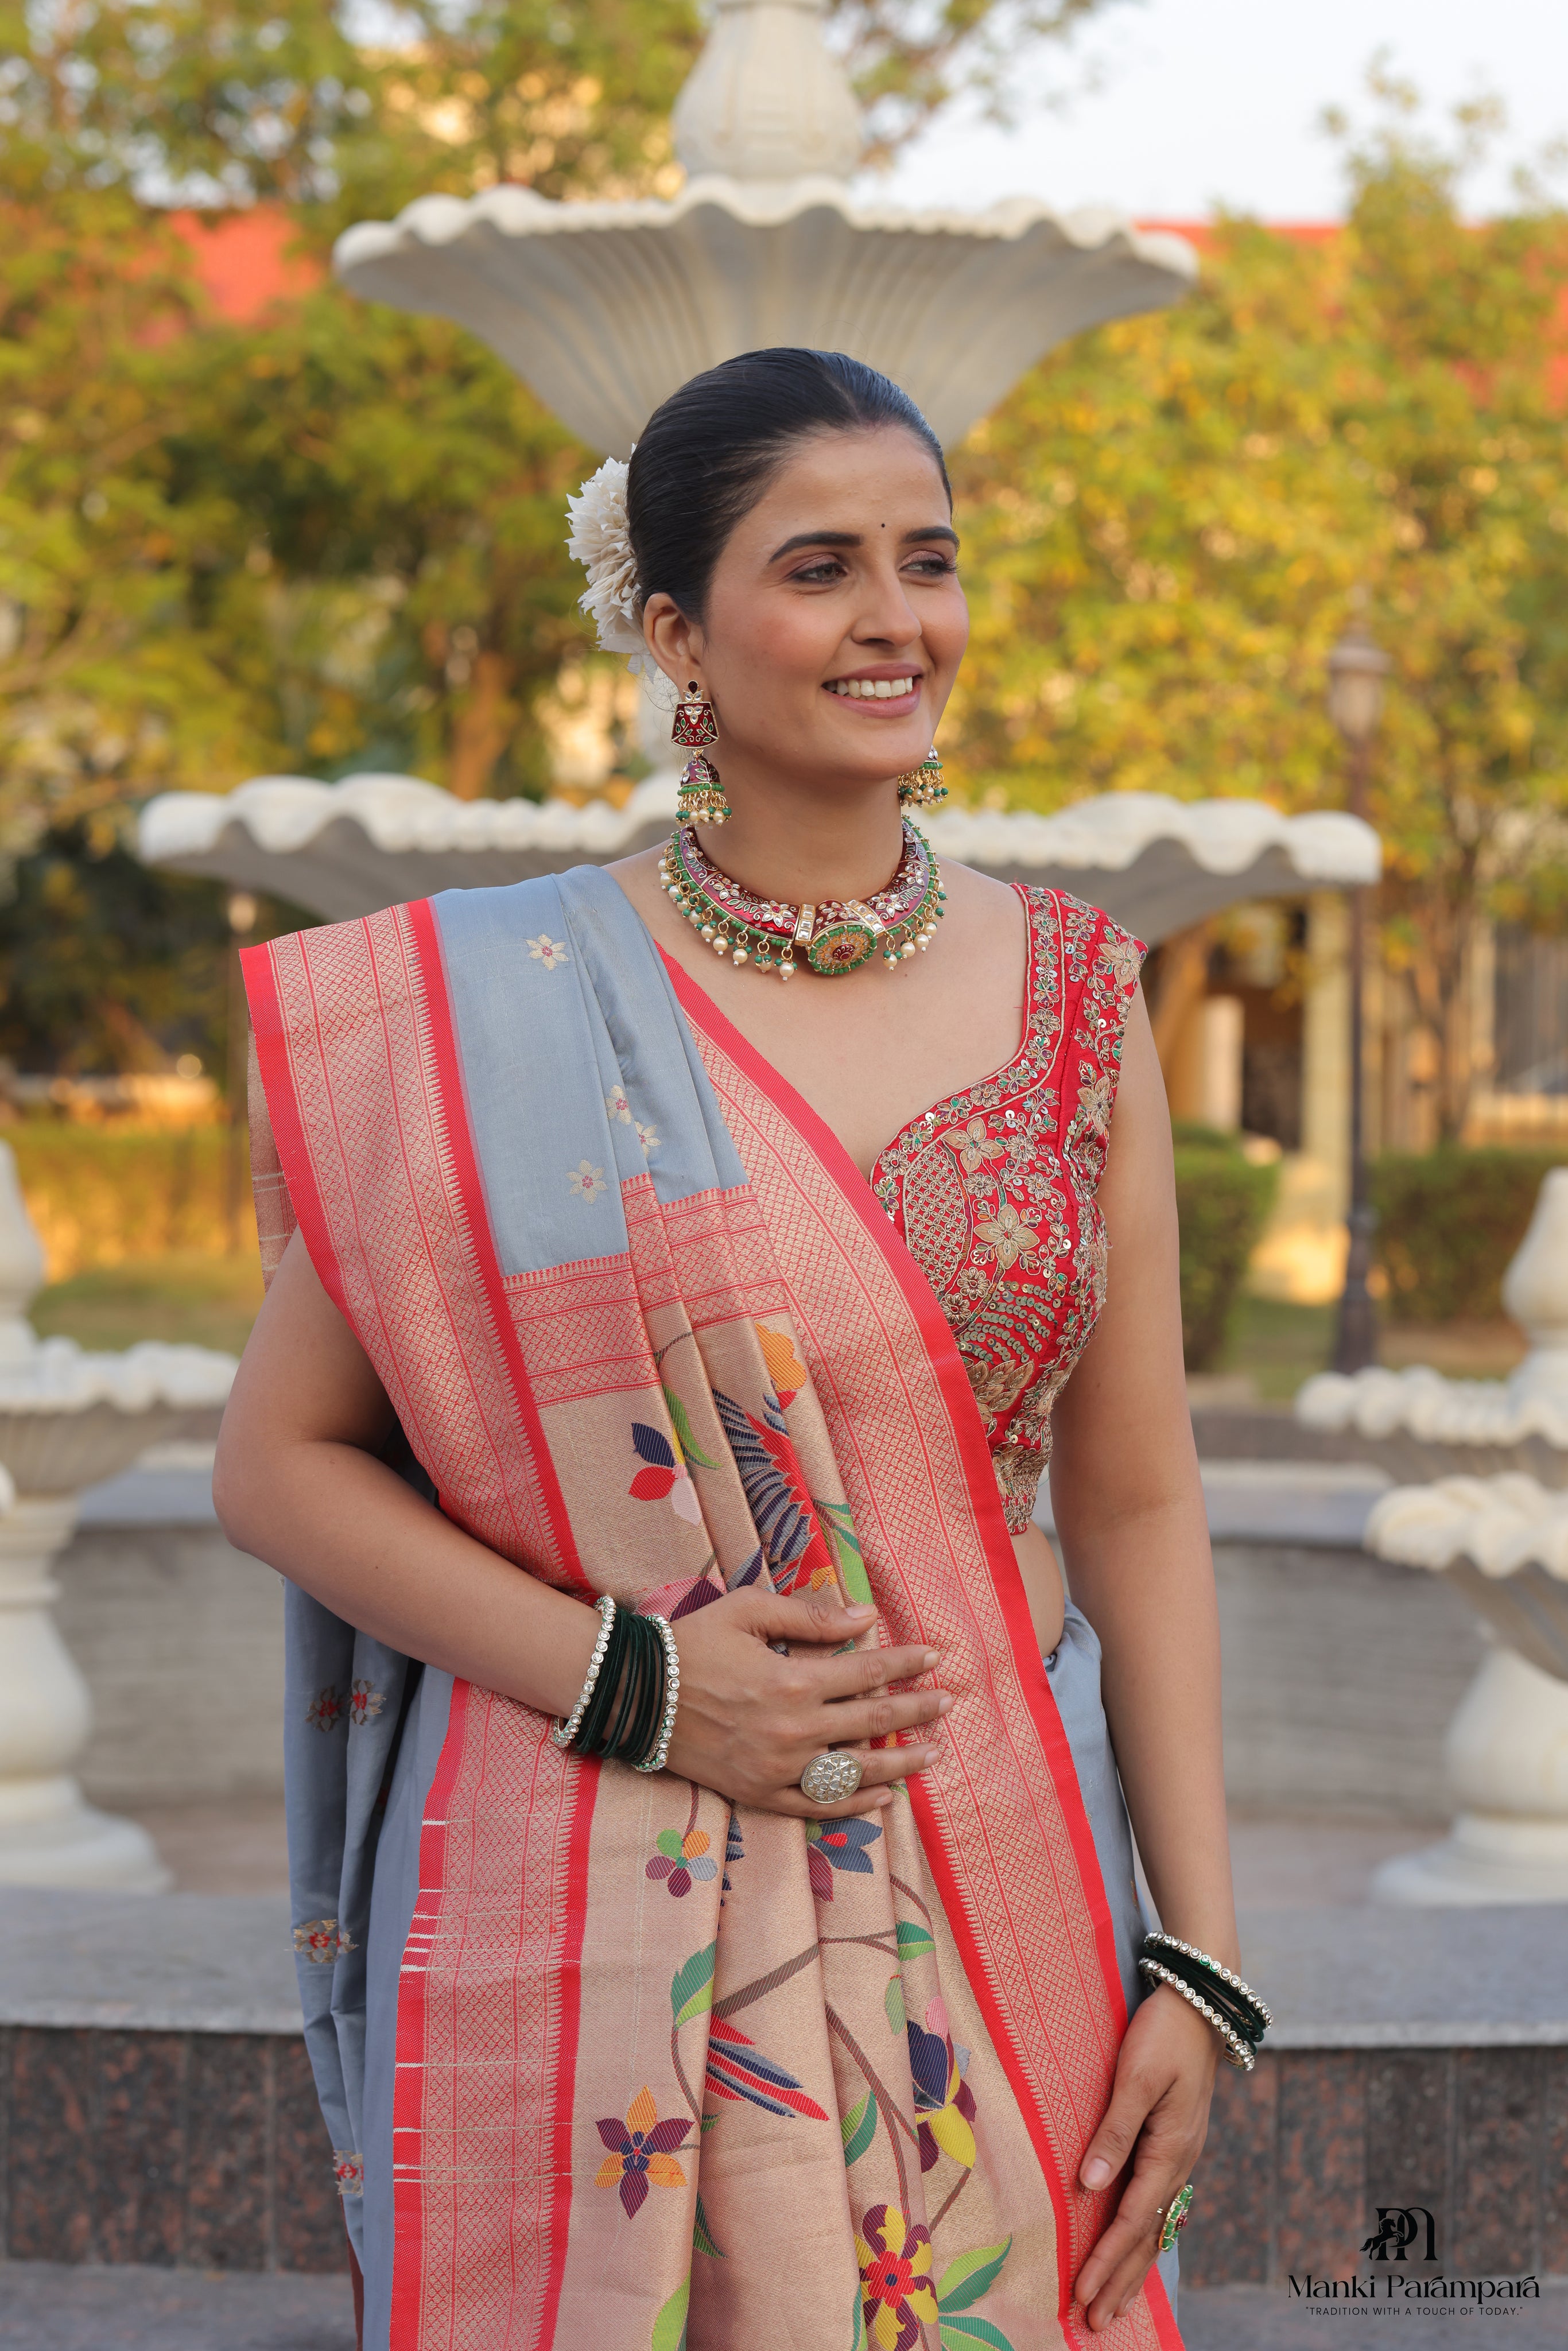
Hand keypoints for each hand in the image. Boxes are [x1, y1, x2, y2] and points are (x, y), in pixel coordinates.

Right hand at [662, 1589, 949, 1815]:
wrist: (637, 1694)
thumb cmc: (693, 1642)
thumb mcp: (748, 1611)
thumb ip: (810, 1616)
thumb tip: (865, 1616)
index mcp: (793, 1680)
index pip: (867, 1672)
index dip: (905, 1664)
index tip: (935, 1658)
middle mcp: (794, 1729)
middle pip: (872, 1724)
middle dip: (915, 1712)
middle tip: (947, 1705)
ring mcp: (777, 1768)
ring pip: (854, 1773)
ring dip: (899, 1764)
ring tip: (932, 1755)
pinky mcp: (758, 1793)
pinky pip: (816, 1807)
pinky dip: (854, 1806)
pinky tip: (883, 1799)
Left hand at [1072, 1983, 1216, 2331]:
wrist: (1201, 2002)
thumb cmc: (1164, 2034)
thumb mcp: (1136, 2077)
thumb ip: (1114, 2131)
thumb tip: (1089, 2184)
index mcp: (1170, 2152)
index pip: (1132, 2221)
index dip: (1105, 2261)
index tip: (1082, 2294)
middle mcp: (1179, 2163)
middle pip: (1147, 2236)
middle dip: (1118, 2280)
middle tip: (1094, 2322)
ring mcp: (1180, 2156)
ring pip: (1155, 2225)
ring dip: (1131, 2265)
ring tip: (1112, 2303)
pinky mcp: (1175, 2143)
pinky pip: (1159, 2204)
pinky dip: (1144, 2235)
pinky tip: (1136, 2248)